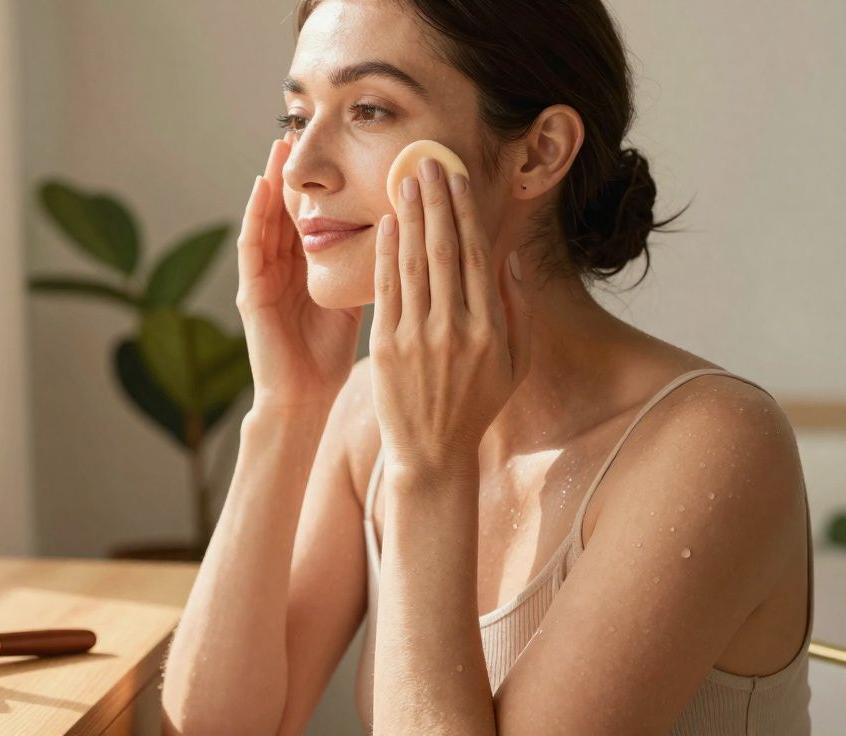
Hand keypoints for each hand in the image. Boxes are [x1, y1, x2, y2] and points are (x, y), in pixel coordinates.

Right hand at [236, 133, 362, 411]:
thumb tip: (408, 235)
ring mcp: (261, 277)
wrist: (304, 397)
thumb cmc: (330, 354)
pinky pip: (250, 246)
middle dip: (292, 169)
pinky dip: (254, 214)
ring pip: (265, 217)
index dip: (320, 180)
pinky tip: (261, 187)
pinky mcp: (249, 292)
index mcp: (305, 267)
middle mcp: (280, 266)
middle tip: (302, 125)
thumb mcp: (355, 299)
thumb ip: (370, 268)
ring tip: (279, 143)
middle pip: (285, 207)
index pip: (311, 213)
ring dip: (270, 180)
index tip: (338, 144)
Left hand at [369, 158, 532, 474]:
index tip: (456, 177)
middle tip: (427, 161)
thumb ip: (517, 309)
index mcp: (491, 329)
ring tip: (405, 180)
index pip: (475, 256)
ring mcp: (418, 338)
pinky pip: (387, 290)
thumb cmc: (476, 405)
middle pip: (444, 250)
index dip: (464, 212)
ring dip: (408, 217)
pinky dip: (386, 255)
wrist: (431, 453)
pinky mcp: (386, 347)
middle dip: (435, 201)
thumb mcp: (514, 362)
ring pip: (413, 264)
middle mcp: (455, 329)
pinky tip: (386, 224)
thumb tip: (510, 255)